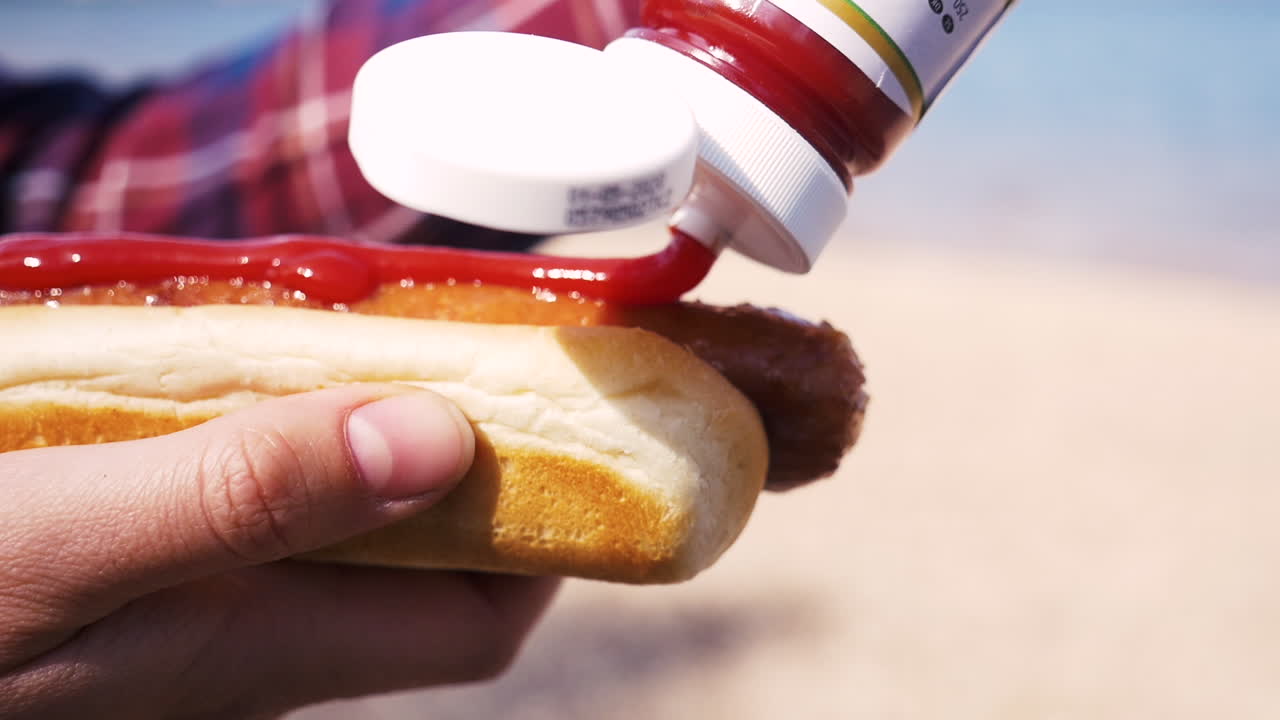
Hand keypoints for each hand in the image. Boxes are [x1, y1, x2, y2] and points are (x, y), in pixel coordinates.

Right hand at [0, 386, 559, 718]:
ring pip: (334, 517)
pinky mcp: (135, 563)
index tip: (565, 423)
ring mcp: (191, 601)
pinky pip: (250, 494)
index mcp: (261, 646)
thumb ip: (246, 497)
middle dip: (460, 451)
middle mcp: (247, 634)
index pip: (476, 621)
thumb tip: (438, 441)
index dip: (545, 536)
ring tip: (369, 323)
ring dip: (363, 424)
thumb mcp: (71, 543)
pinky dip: (271, 424)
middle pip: (418, 556)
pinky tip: (242, 357)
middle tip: (468, 336)